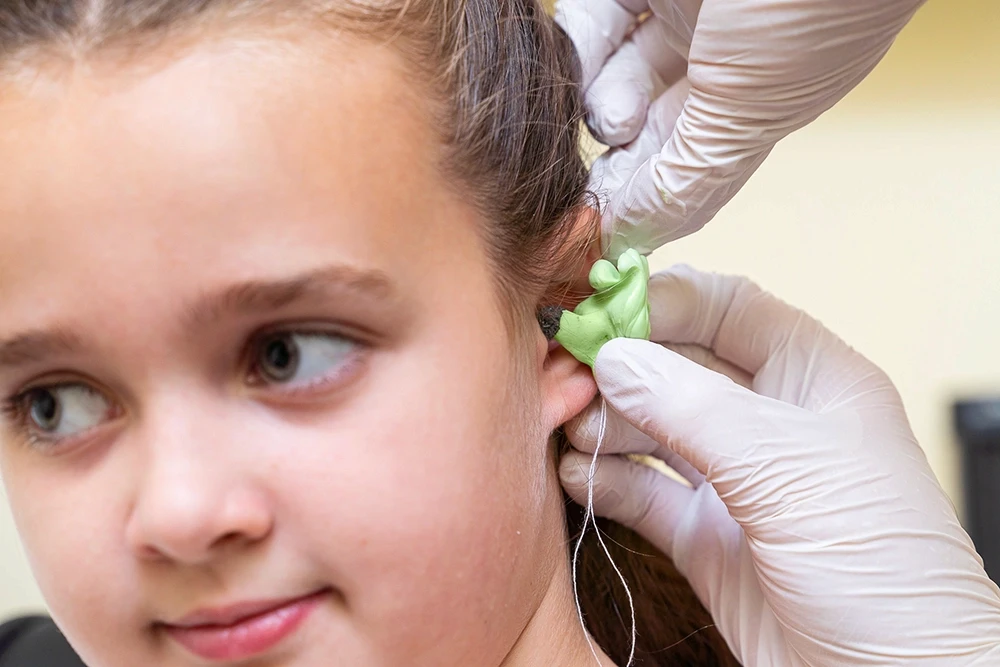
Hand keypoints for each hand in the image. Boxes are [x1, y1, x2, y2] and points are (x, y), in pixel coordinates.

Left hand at [554, 0, 925, 257]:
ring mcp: (677, 18)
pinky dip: (579, 45)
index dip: (644, 206)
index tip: (599, 234)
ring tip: (615, 115)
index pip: (688, 172)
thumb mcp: (750, 110)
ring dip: (601, 108)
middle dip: (613, 166)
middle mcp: (716, 64)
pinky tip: (581, 61)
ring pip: (611, 79)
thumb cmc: (810, 5)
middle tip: (587, 190)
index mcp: (758, 103)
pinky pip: (592, 22)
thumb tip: (636, 235)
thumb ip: (689, 178)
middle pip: (642, 133)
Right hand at [561, 265, 999, 664]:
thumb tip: (615, 359)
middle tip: (570, 372)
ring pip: (652, 426)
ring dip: (606, 423)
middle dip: (622, 365)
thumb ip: (694, 406)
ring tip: (575, 431)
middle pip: (678, 364)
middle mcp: (769, 422)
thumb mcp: (789, 468)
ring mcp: (734, 481)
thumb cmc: (885, 571)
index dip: (665, 301)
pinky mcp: (704, 537)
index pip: (729, 309)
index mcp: (813, 380)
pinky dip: (605, 480)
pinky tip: (581, 477)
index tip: (601, 309)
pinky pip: (641, 491)